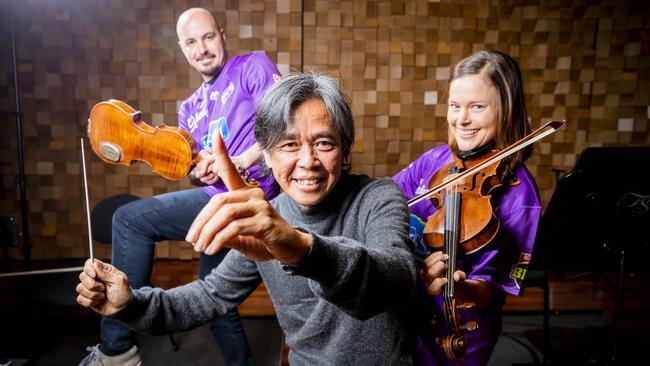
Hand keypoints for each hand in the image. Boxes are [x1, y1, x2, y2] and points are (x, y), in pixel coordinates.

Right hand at [76, 259, 131, 315]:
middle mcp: (95, 278)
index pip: (89, 264)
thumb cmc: (123, 294)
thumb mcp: (119, 281)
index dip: (89, 269)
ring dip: (93, 294)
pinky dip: (90, 302)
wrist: (122, 309)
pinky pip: (80, 299)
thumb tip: (95, 264)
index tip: (94, 276)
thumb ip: (106, 273)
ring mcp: (90, 289)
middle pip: (82, 276)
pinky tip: (98, 301)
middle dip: (92, 284)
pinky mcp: (87, 298)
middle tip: (103, 288)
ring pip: (80, 288)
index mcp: (104, 271)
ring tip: (103, 295)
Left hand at [186, 132, 310, 262]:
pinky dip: (219, 239)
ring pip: (225, 214)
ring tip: (201, 247)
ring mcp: (261, 207)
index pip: (231, 170)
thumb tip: (202, 236)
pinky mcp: (265, 221)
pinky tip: (213, 249)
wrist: (289, 249)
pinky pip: (235, 227)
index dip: (222, 152)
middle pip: (219, 200)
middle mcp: (254, 195)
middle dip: (201, 221)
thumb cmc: (263, 239)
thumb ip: (222, 231)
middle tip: (191, 239)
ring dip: (208, 232)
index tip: (216, 133)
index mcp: (246, 193)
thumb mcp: (238, 235)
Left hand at [420, 251, 465, 295]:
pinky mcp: (425, 267)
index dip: (439, 282)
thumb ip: (460, 278)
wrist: (450, 278)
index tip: (446, 279)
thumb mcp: (460, 281)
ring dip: (436, 258)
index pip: (433, 287)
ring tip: (446, 256)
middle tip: (447, 265)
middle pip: (430, 274)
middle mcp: (427, 282)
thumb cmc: (454, 281)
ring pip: (426, 264)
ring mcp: (425, 274)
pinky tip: (441, 253)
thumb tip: (457, 275)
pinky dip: (434, 255)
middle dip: (438, 267)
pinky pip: (427, 259)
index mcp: (435, 290)